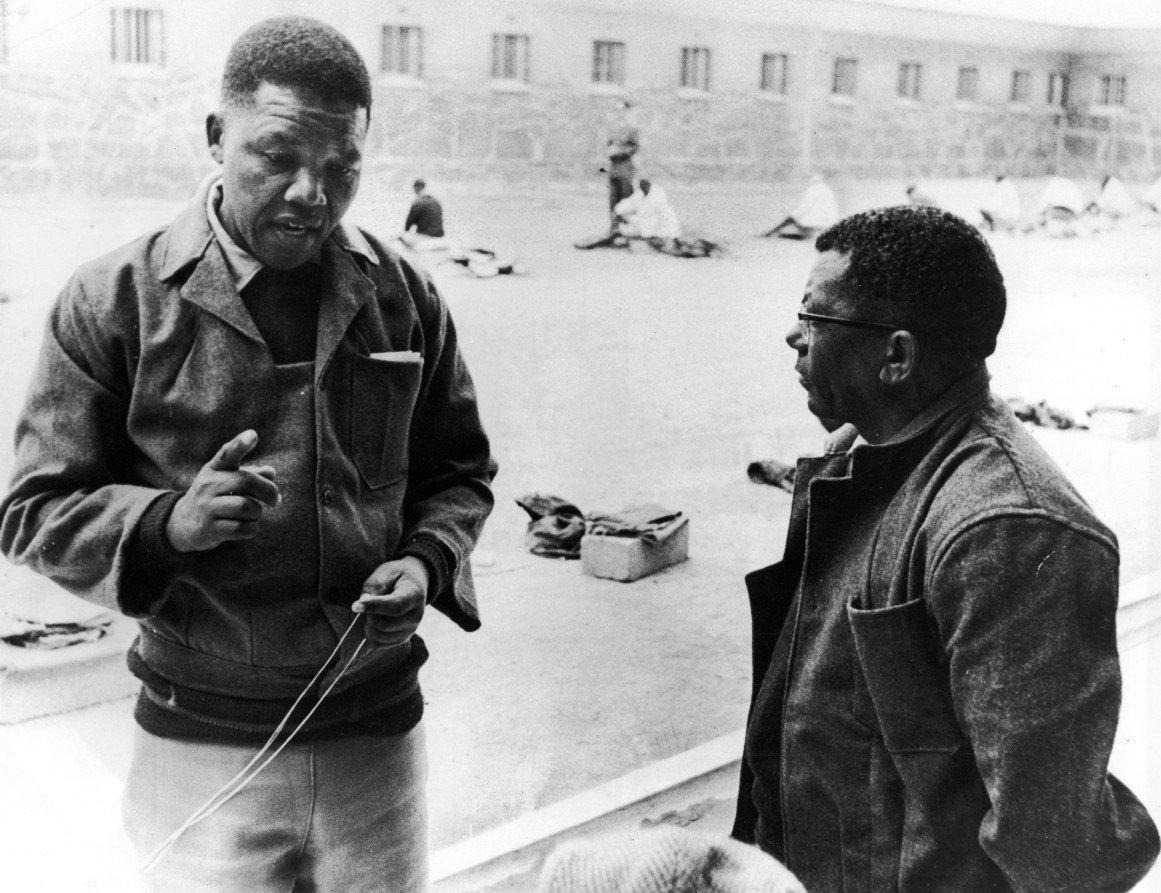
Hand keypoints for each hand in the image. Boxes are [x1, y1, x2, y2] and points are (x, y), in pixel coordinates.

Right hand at [166, 430, 280, 552]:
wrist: (184, 523)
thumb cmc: (216, 496)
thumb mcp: (228, 480)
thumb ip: (251, 474)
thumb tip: (271, 473)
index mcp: (215, 469)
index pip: (227, 454)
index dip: (240, 444)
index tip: (253, 435)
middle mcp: (208, 485)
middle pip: (246, 482)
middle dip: (268, 491)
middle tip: (276, 500)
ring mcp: (206, 507)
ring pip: (246, 507)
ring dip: (258, 512)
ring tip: (253, 514)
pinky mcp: (209, 529)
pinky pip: (241, 528)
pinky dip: (252, 528)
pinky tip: (248, 526)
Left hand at [353, 557, 428, 647]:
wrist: (413, 584)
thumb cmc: (396, 576)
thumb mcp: (385, 573)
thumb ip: (373, 588)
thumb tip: (360, 607)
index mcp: (415, 595)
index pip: (395, 607)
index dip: (373, 607)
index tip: (354, 605)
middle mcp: (416, 616)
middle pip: (383, 625)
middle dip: (369, 614)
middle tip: (367, 602)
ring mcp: (410, 630)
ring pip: (379, 636)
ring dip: (368, 624)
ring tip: (371, 611)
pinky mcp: (402, 639)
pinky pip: (377, 644)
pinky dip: (370, 634)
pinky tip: (372, 621)